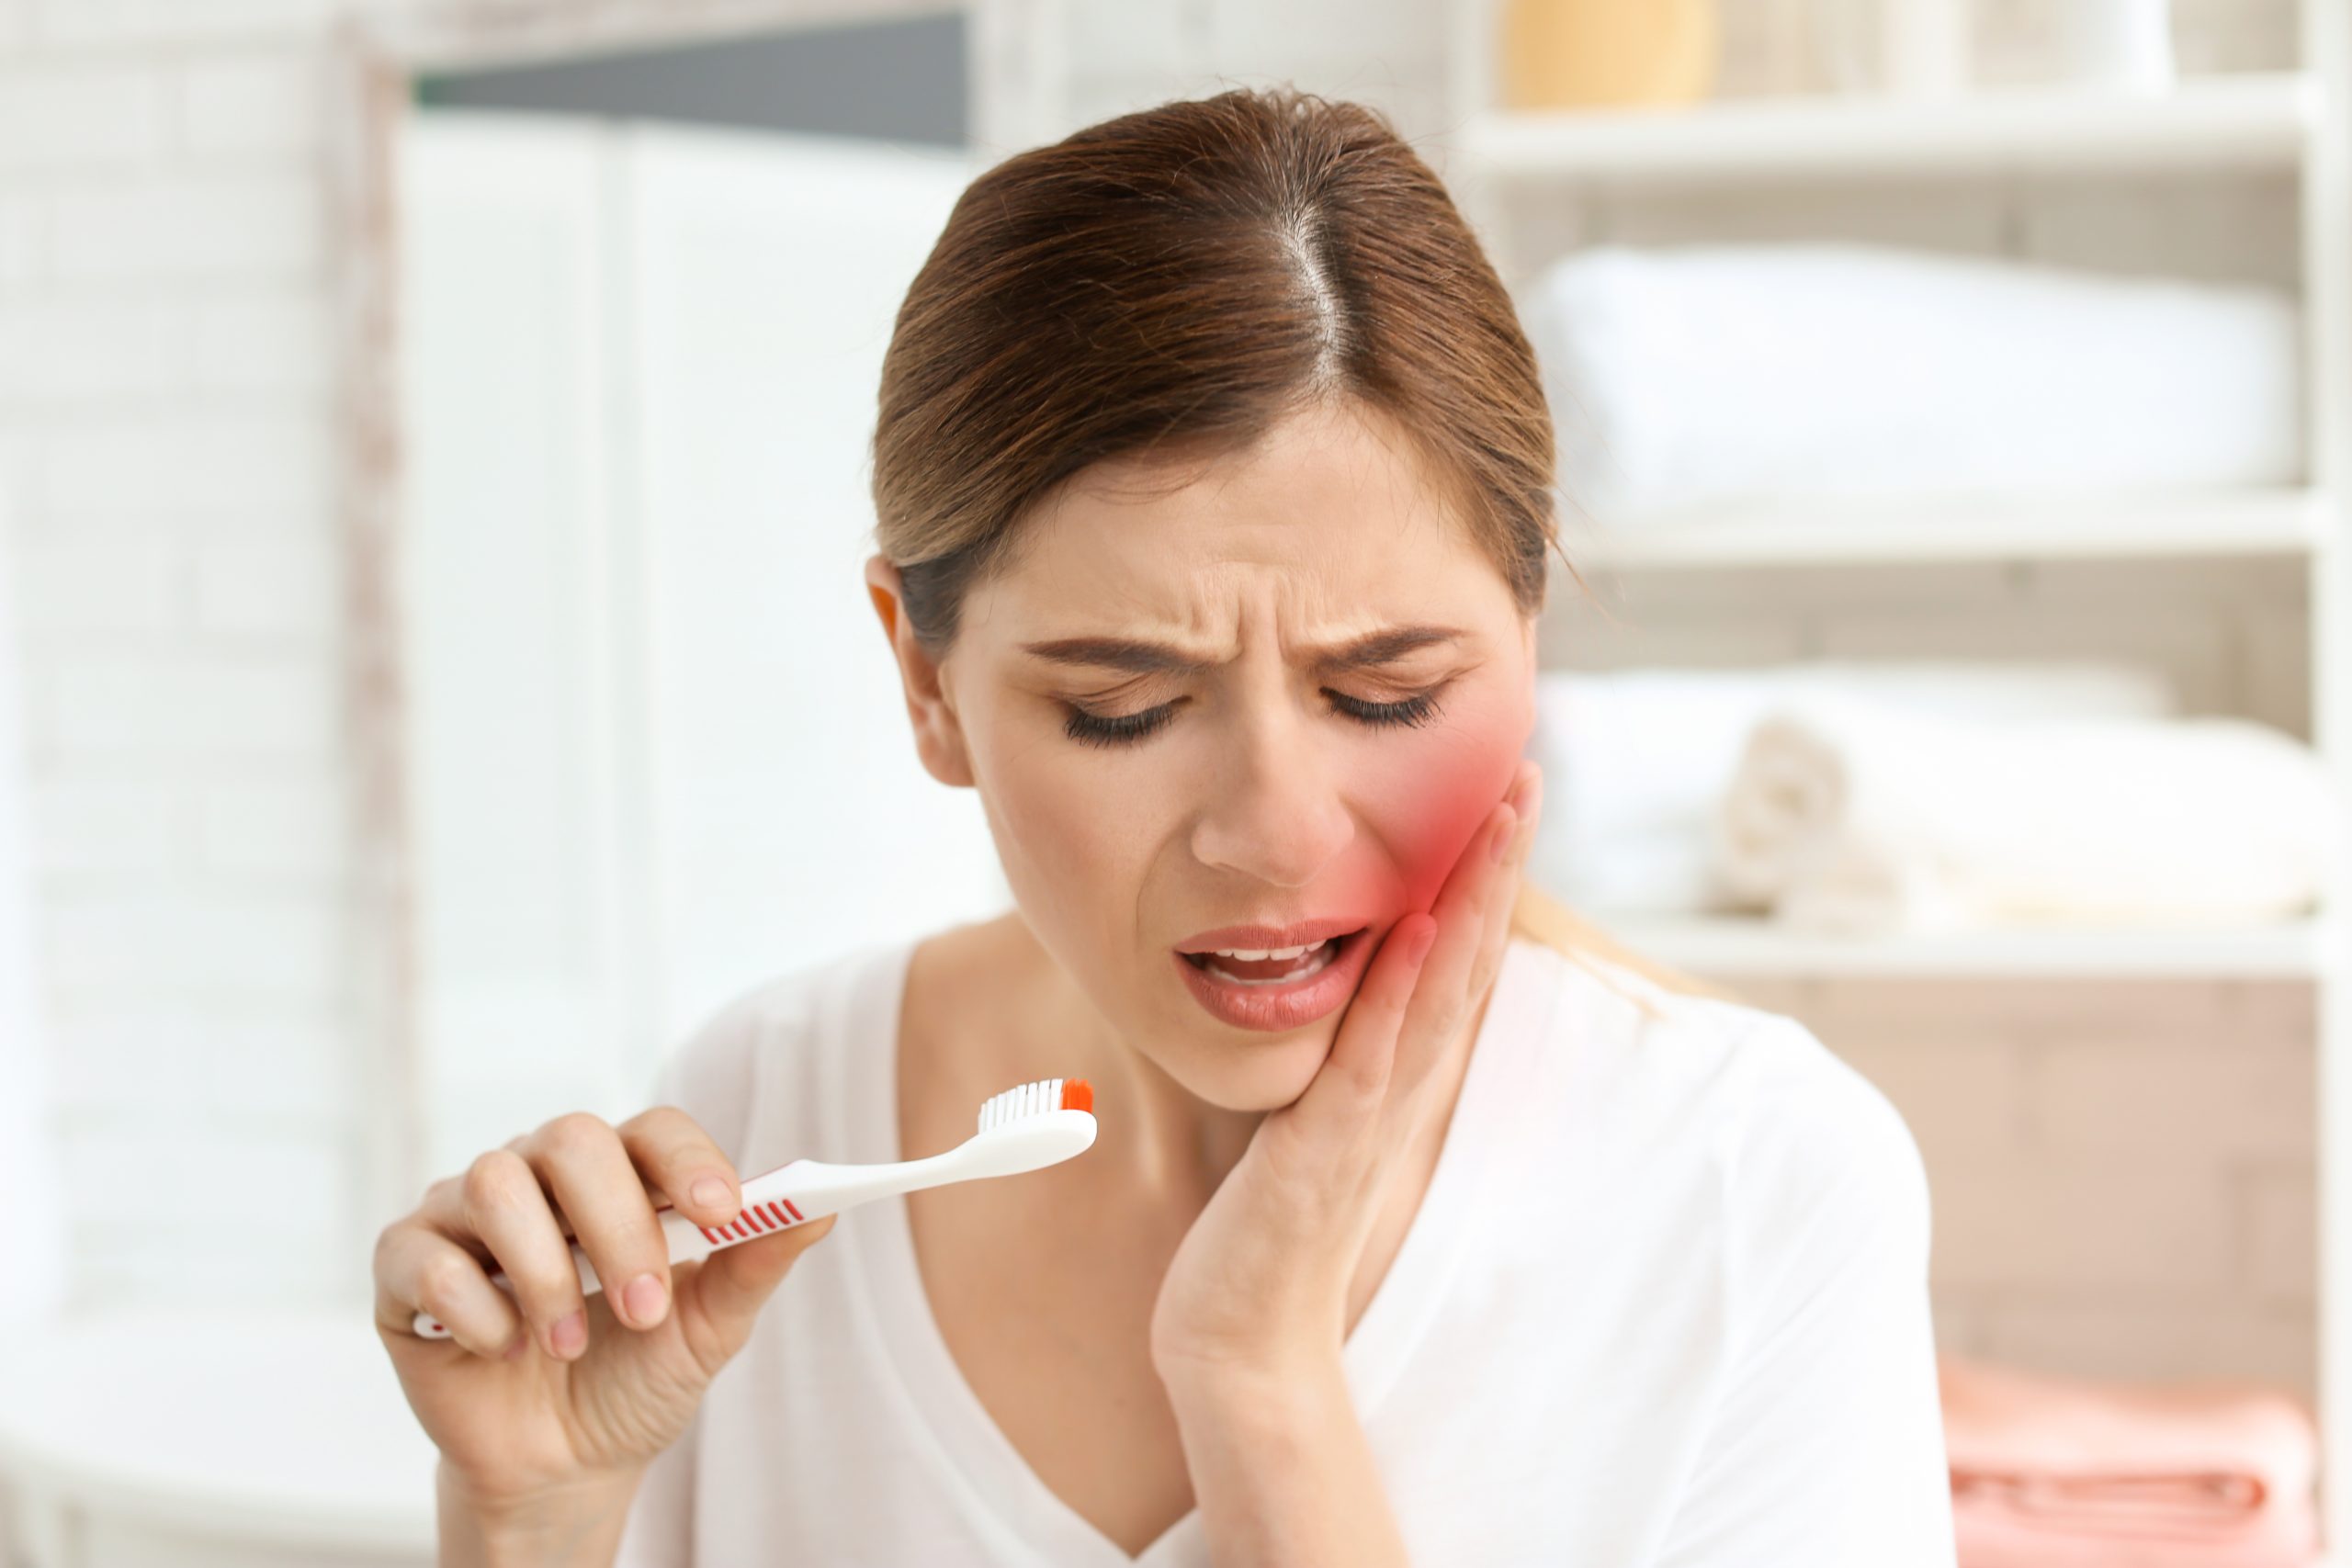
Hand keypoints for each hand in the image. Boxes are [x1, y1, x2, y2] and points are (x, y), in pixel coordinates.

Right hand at [374, 1106, 835, 1515]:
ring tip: (566, 1344)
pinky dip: (473, 1307)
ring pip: (493, 1182)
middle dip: (617, 1226)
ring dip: (545, 1271)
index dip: (688, 1161)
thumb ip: (757, 1262)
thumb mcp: (709, 1329)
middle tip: (644, 1309)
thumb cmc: (636, 1378)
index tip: (724, 1212)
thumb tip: (823, 1207)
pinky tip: (504, 1348)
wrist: (563, 1467)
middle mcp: (538, 1176)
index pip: (652, 1128)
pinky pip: (424, 1254)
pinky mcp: (404, 1266)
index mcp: (620, 1177)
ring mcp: (463, 1213)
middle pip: (570, 1139)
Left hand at [1148, 758, 1544, 1384]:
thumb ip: (1337, 1048)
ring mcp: (1371, 1112)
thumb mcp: (1312, 1111)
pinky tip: (1419, 925)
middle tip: (1526, 773)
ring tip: (1498, 817)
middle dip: (1496, 861)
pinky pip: (1371, 1054)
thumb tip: (1345, 982)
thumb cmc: (1271, 1224)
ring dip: (1471, 899)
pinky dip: (1400, 989)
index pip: (1453, 952)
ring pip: (1438, 988)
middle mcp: (1400, 1082)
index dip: (1482, 872)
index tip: (1502, 791)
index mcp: (1396, 1069)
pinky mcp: (1328, 1145)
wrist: (1243, 1332)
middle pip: (1466, 953)